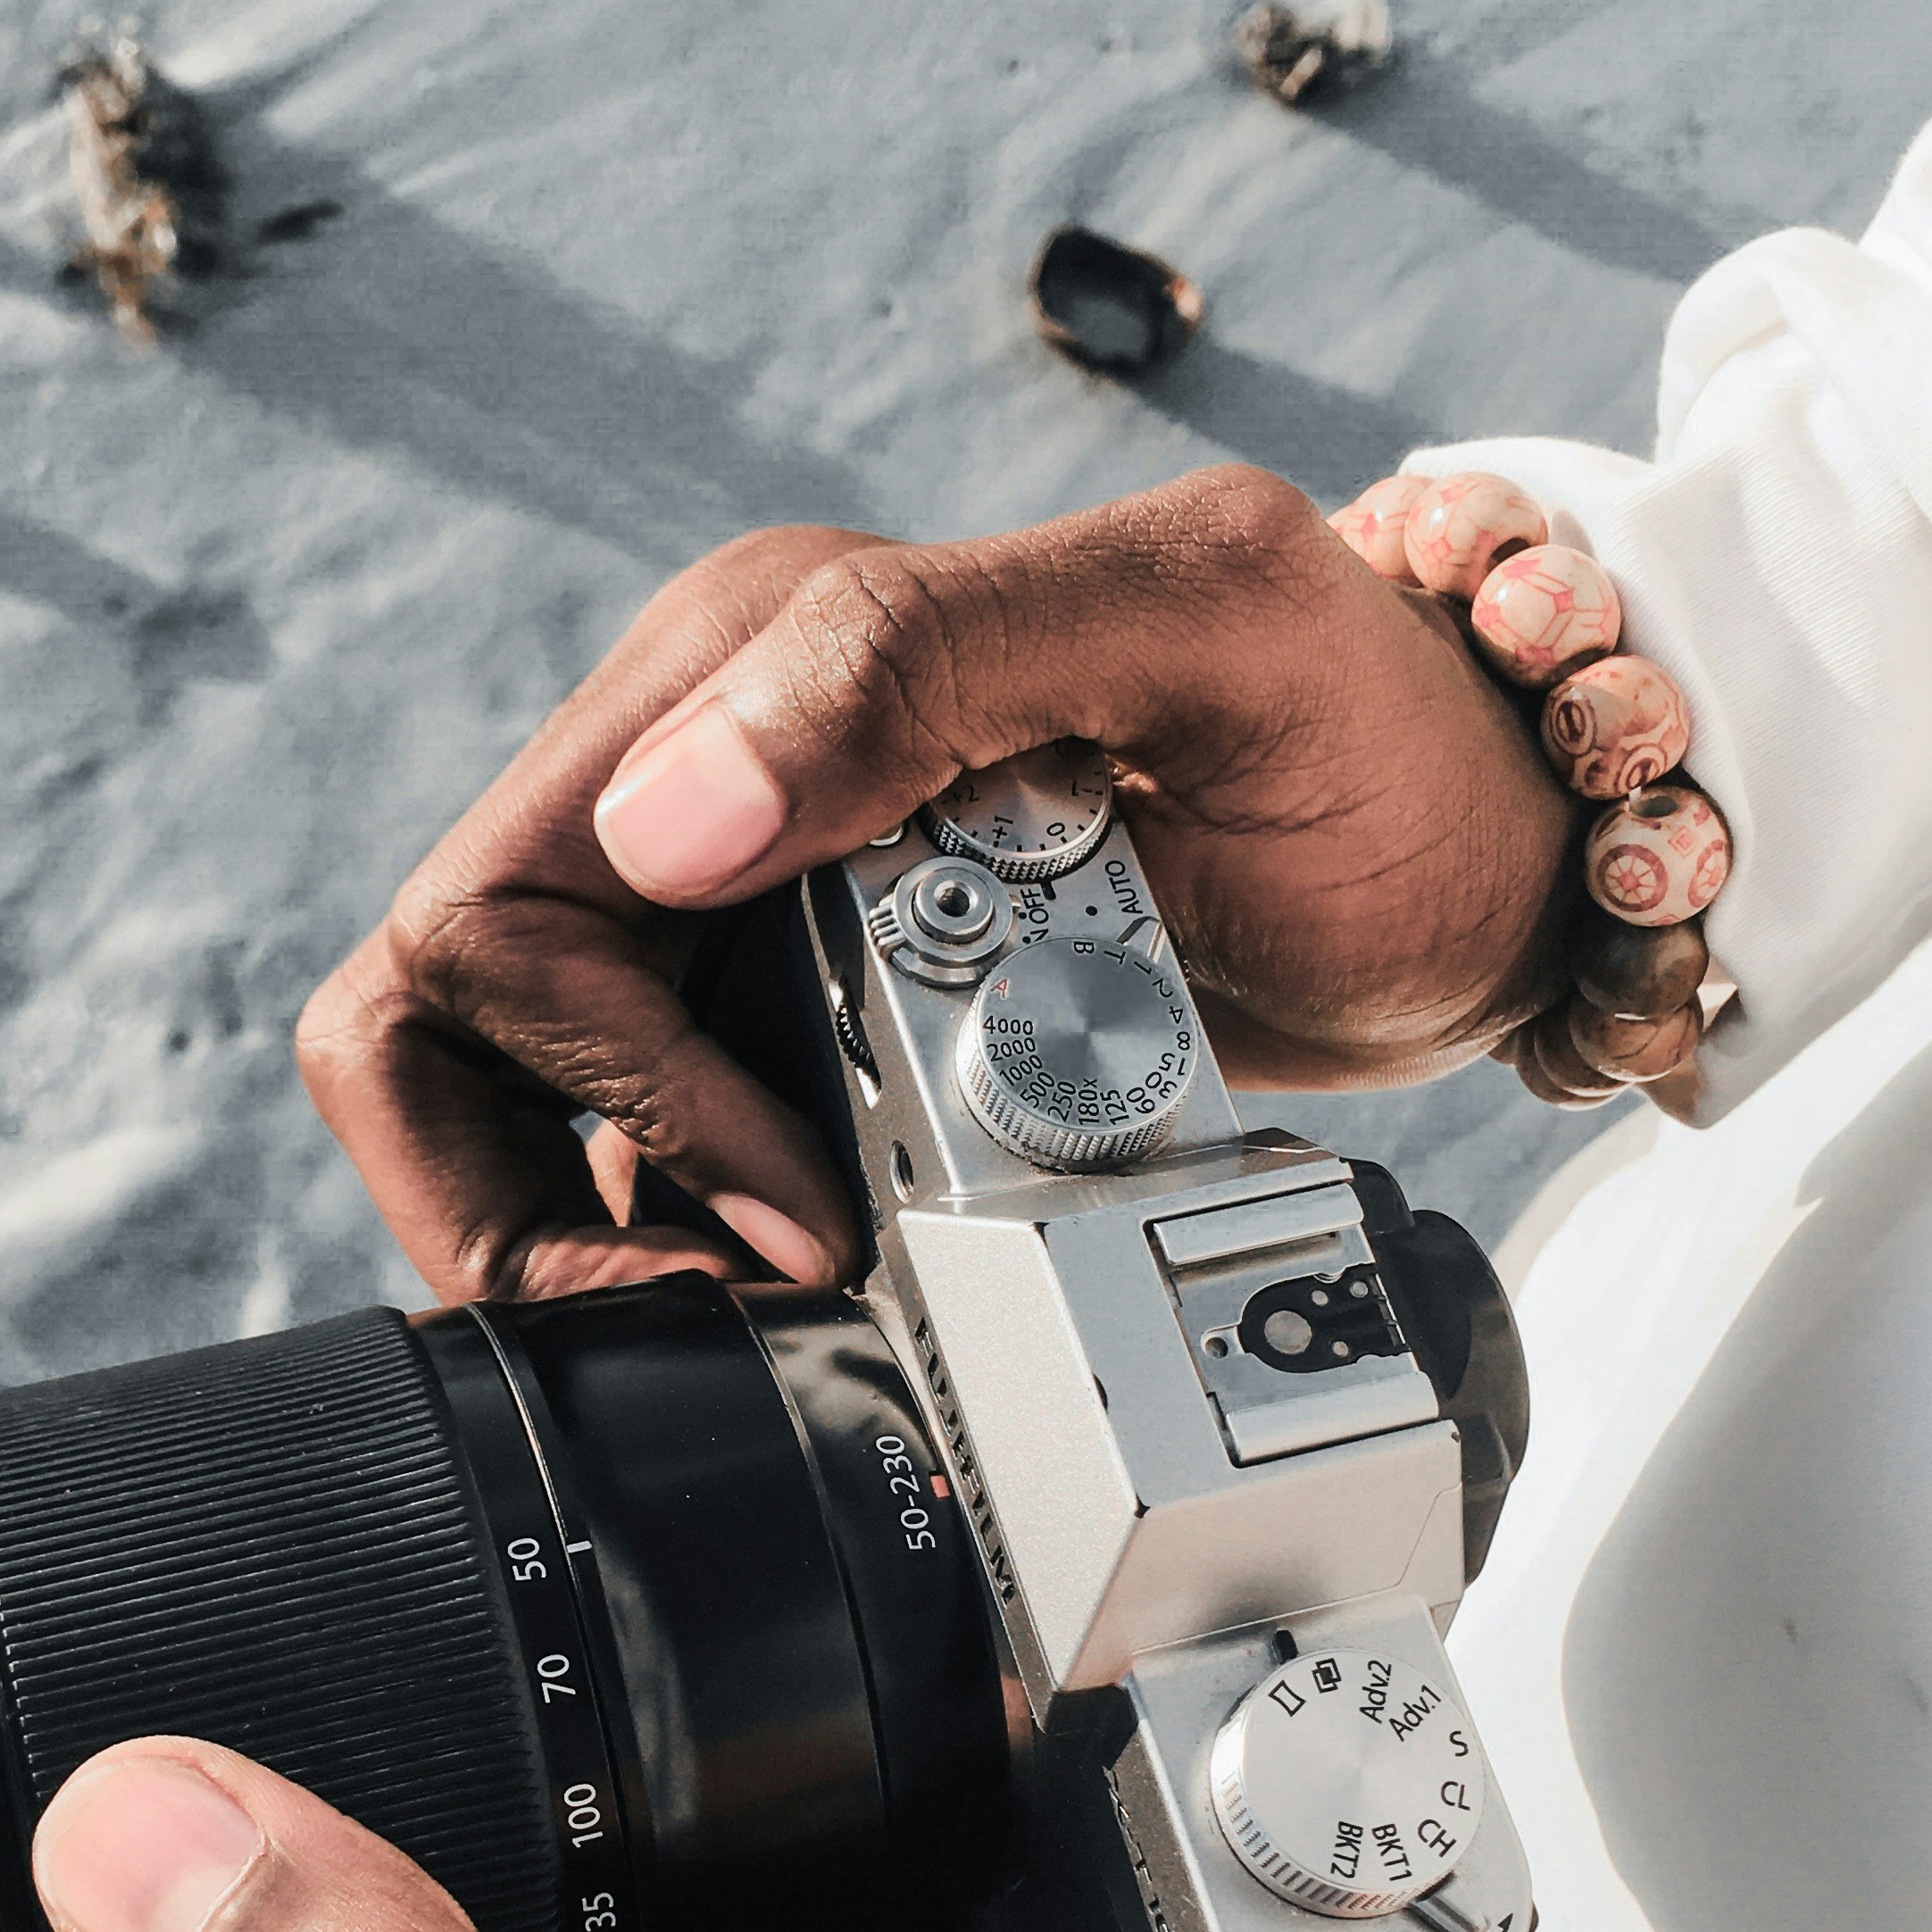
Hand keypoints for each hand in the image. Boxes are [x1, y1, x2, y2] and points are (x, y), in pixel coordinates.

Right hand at [297, 471, 1579, 1301]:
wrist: (1486, 851)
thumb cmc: (1381, 729)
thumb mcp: (1198, 631)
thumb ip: (919, 663)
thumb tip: (660, 821)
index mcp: (749, 660)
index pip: (488, 912)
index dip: (600, 1090)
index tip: (801, 1197)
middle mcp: (712, 769)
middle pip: (446, 1019)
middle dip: (529, 1194)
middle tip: (718, 1295)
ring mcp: (747, 900)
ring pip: (516, 1102)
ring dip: (606, 1232)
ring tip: (779, 1300)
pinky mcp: (796, 1007)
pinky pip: (643, 1148)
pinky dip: (696, 1241)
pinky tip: (828, 1278)